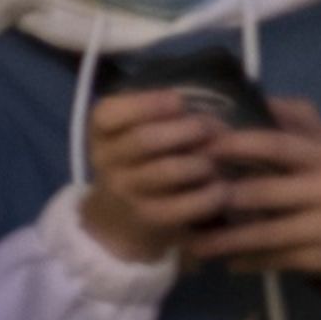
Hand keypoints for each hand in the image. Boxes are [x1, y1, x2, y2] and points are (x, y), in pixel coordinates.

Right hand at [81, 88, 232, 261]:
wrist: (119, 216)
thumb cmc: (136, 160)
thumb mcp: (131, 132)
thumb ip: (162, 116)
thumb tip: (211, 119)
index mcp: (100, 132)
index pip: (110, 113)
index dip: (148, 103)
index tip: (178, 101)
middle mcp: (106, 160)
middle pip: (145, 139)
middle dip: (185, 129)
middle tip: (209, 130)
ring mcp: (127, 191)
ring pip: (168, 170)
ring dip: (200, 162)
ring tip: (214, 162)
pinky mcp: (151, 218)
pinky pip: (187, 204)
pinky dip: (211, 194)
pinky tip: (220, 188)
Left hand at [195, 99, 320, 285]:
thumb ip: (301, 122)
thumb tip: (259, 94)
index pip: (278, 146)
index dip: (237, 144)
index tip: (199, 145)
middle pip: (266, 192)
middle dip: (220, 196)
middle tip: (180, 199)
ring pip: (271, 233)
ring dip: (228, 239)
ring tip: (193, 242)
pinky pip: (285, 259)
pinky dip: (255, 261)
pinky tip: (229, 262)